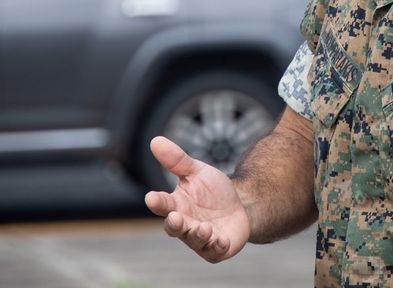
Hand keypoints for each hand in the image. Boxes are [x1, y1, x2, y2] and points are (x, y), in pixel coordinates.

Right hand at [144, 136, 250, 262]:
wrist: (241, 205)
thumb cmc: (213, 189)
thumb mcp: (197, 170)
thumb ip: (176, 160)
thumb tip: (155, 140)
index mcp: (176, 205)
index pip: (162, 204)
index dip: (157, 202)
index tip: (151, 197)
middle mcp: (185, 224)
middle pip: (174, 227)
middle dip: (175, 224)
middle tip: (176, 217)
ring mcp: (199, 239)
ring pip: (194, 240)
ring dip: (198, 235)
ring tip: (205, 228)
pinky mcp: (216, 249)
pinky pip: (214, 251)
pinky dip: (217, 246)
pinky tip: (222, 239)